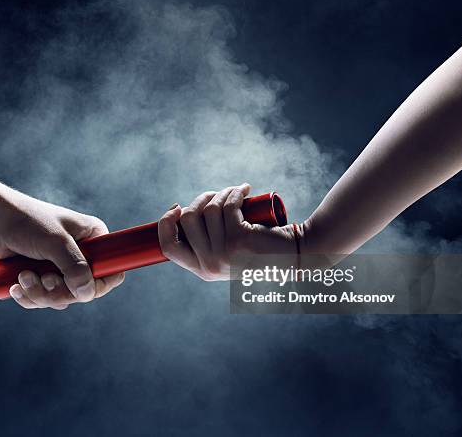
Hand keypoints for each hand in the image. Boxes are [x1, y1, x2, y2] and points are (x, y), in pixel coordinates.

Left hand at [0, 192, 123, 309]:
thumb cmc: (26, 222)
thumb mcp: (56, 243)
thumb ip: (74, 267)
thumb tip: (87, 294)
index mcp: (93, 237)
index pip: (112, 269)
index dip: (100, 284)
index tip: (80, 289)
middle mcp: (81, 253)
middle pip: (84, 289)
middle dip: (59, 291)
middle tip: (43, 280)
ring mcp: (61, 266)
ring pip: (62, 297)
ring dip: (40, 294)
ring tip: (22, 278)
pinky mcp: (42, 276)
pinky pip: (44, 298)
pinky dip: (30, 296)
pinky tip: (15, 285)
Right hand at [158, 184, 298, 280]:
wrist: (295, 255)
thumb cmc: (261, 250)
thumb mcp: (228, 255)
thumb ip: (207, 244)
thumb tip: (183, 216)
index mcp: (203, 271)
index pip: (169, 246)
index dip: (166, 222)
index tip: (176, 207)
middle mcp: (210, 265)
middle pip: (187, 220)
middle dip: (200, 199)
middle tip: (217, 195)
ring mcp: (224, 253)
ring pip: (208, 209)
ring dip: (221, 193)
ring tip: (236, 192)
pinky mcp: (240, 238)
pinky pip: (228, 205)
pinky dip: (236, 192)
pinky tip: (245, 190)